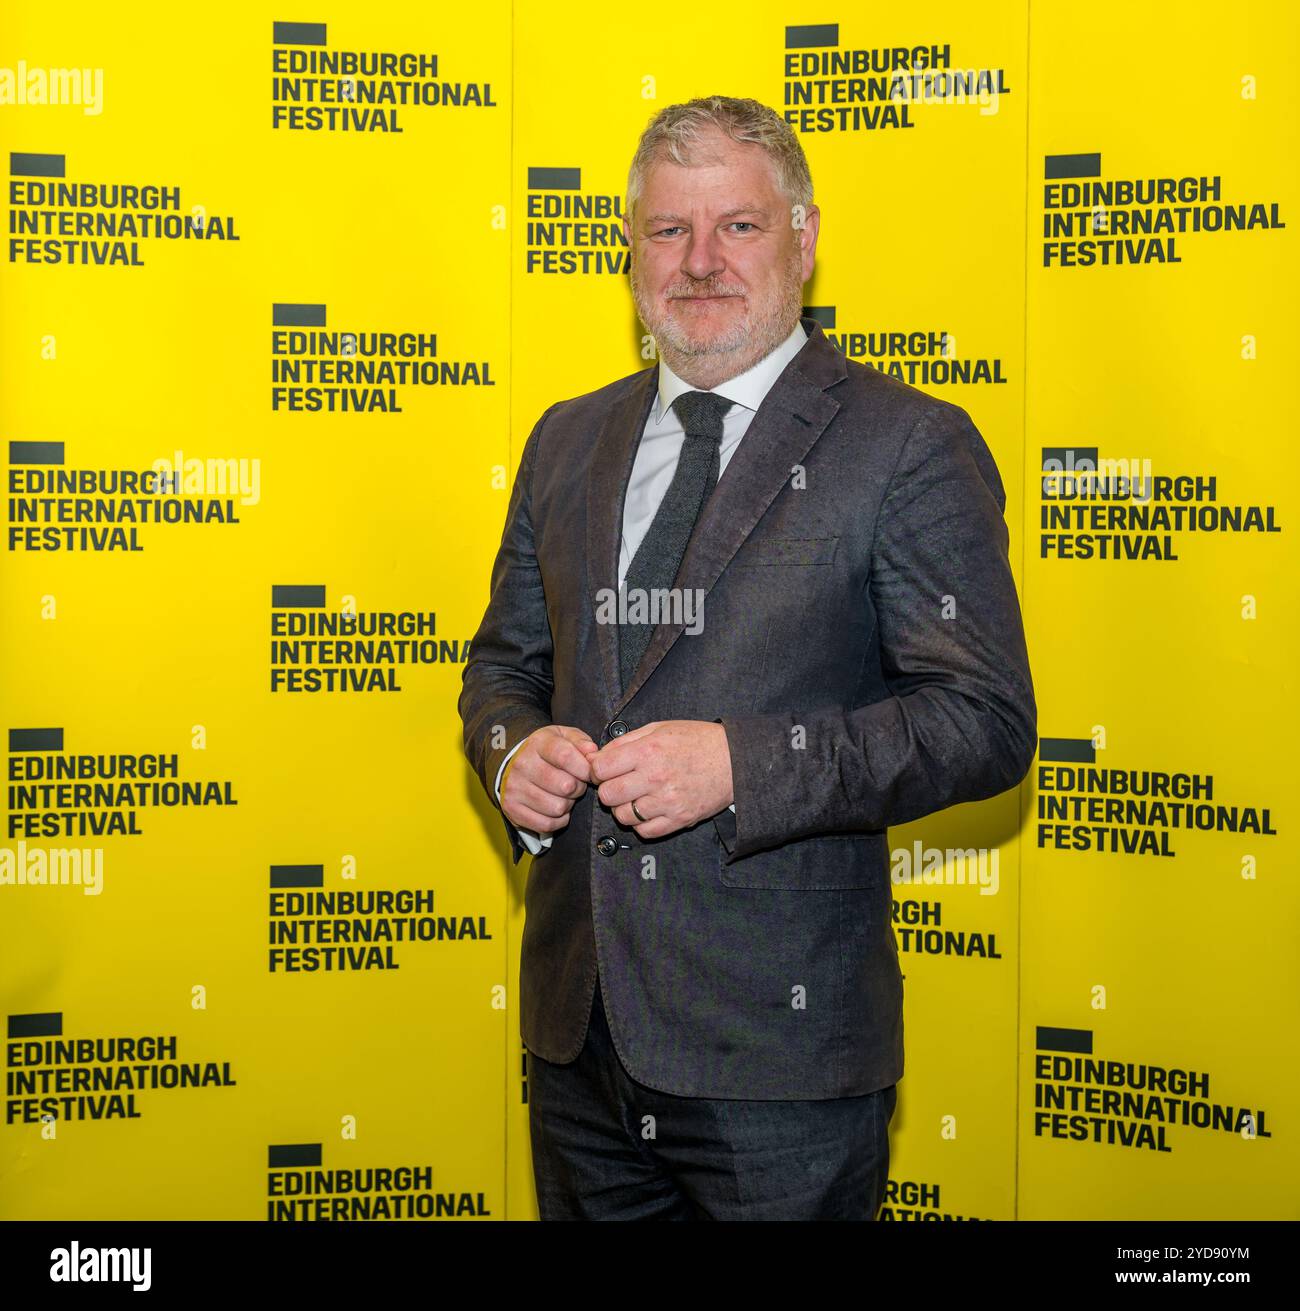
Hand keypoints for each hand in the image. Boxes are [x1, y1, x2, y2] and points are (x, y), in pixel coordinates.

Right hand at [501, 725, 597, 834]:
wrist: (512, 762)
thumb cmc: (545, 751)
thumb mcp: (563, 737)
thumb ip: (580, 741)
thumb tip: (592, 753)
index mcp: (537, 744)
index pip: (566, 756)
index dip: (585, 768)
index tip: (589, 773)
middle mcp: (522, 765)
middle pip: (565, 786)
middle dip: (578, 788)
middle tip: (574, 784)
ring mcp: (514, 788)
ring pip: (557, 808)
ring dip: (567, 805)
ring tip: (563, 796)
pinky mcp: (511, 808)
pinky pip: (546, 824)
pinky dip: (557, 820)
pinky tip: (556, 809)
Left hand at [589, 720, 733, 839]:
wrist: (734, 760)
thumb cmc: (696, 741)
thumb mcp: (659, 728)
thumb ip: (626, 741)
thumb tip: (598, 756)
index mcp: (648, 751)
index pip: (601, 768)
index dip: (597, 769)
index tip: (604, 770)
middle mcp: (655, 777)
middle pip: (607, 795)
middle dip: (608, 790)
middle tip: (619, 784)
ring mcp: (667, 801)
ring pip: (622, 816)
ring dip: (623, 808)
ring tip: (635, 797)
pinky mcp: (679, 819)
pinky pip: (644, 831)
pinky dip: (641, 823)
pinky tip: (648, 809)